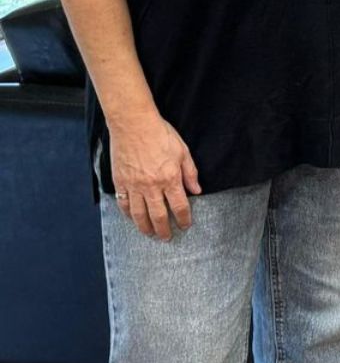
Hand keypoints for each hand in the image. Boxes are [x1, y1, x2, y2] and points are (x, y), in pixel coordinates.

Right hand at [109, 111, 201, 239]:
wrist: (133, 125)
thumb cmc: (161, 135)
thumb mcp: (183, 152)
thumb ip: (190, 173)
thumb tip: (197, 191)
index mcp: (170, 178)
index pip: (179, 206)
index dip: (183, 219)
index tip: (185, 225)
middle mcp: (151, 186)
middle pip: (158, 216)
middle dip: (164, 230)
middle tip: (167, 238)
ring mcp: (134, 185)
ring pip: (139, 214)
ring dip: (145, 227)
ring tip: (150, 234)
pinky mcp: (120, 182)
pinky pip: (123, 204)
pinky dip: (128, 214)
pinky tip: (133, 219)